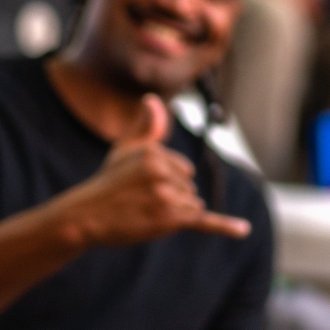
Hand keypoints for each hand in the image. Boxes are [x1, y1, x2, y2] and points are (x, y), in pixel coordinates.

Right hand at [60, 95, 250, 247]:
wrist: (85, 216)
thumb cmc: (107, 184)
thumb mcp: (124, 150)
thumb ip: (144, 127)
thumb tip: (153, 99)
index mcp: (155, 152)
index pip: (184, 170)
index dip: (166, 183)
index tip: (141, 187)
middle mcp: (162, 170)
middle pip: (189, 189)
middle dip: (171, 199)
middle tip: (139, 203)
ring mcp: (166, 195)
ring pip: (192, 206)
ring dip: (174, 215)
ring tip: (144, 214)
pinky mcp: (169, 219)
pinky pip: (202, 220)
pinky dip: (224, 226)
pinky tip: (243, 230)